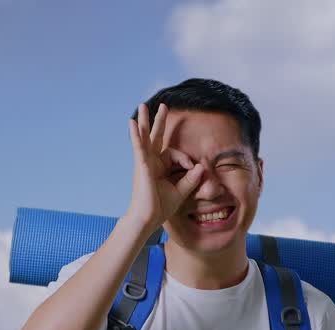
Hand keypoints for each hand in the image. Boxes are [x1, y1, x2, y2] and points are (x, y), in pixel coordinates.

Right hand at [126, 102, 205, 229]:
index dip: (185, 159)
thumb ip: (191, 179)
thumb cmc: (160, 207)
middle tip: (164, 106)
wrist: (148, 218)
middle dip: (159, 121)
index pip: (174, 153)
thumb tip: (202, 167)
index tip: (192, 169)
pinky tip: (132, 122)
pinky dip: (135, 134)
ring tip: (143, 106)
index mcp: (159, 167)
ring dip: (144, 121)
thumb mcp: (181, 191)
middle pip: (155, 137)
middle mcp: (151, 162)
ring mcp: (144, 162)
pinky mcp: (141, 165)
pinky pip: (138, 146)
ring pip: (145, 137)